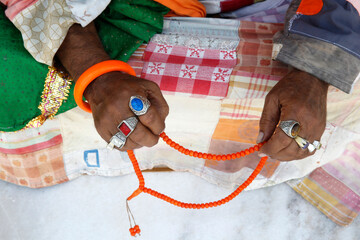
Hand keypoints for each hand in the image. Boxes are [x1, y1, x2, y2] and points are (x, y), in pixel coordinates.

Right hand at [56, 23, 168, 149]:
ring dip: (141, 142)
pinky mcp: (100, 131)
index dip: (159, 125)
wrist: (99, 84)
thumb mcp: (149, 86)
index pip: (153, 118)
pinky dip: (128, 145)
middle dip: (152, 137)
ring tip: (141, 134)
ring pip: (131, 144)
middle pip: (143, 136)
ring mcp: (106, 122)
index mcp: (130, 95)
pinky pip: (118, 147)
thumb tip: (163, 126)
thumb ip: (161, 105)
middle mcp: (116, 109)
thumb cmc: (129, 85)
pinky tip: (130, 136)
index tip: (158, 126)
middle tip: (153, 134)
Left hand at [257, 69, 327, 160]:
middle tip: (265, 151)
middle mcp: (309, 123)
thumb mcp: (272, 99)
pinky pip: (310, 149)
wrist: (313, 78)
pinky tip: (287, 149)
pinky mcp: (321, 130)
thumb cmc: (290, 86)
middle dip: (276, 154)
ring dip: (286, 156)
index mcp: (295, 113)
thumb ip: (266, 121)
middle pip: (292, 149)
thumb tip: (260, 140)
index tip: (260, 151)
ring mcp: (317, 128)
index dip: (270, 148)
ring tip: (275, 151)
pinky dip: (297, 153)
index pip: (282, 140)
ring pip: (301, 152)